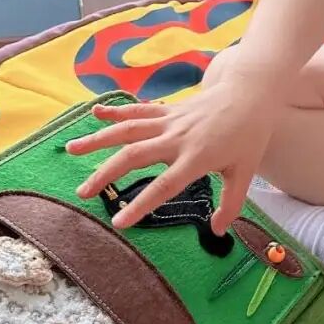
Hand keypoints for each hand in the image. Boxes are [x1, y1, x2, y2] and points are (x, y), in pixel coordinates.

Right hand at [66, 73, 272, 232]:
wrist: (252, 92)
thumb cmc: (250, 134)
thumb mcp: (245, 173)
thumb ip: (231, 204)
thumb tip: (217, 231)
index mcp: (196, 157)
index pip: (164, 186)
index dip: (141, 205)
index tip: (118, 223)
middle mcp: (177, 138)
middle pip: (134, 156)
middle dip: (106, 175)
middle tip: (83, 193)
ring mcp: (170, 121)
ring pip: (128, 130)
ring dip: (99, 139)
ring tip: (71, 150)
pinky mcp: (169, 110)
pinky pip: (138, 110)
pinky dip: (116, 111)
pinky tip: (95, 113)